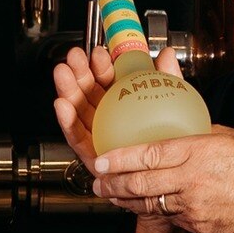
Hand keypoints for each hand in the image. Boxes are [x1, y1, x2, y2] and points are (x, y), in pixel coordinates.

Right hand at [53, 40, 188, 166]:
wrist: (169, 180)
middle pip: (87, 92)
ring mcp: (97, 135)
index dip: (100, 65)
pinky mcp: (91, 155)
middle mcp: (107, 118)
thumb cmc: (170, 145)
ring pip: (77, 110)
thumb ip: (167, 79)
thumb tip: (166, 54)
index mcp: (122, 104)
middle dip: (78, 72)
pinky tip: (62, 105)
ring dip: (67, 90)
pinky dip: (67, 121)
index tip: (99, 52)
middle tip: (75, 57)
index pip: (107, 80)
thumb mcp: (171, 105)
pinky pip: (76, 137)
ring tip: (63, 73)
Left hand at [90, 126, 233, 232]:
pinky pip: (167, 216)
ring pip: (147, 203)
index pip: (148, 154)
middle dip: (112, 183)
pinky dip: (150, 211)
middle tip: (96, 180)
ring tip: (109, 195)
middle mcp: (190, 179)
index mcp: (199, 152)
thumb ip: (205, 133)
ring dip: (124, 199)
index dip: (120, 158)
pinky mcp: (196, 224)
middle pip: (139, 182)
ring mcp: (191, 205)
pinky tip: (141, 206)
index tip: (102, 159)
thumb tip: (185, 130)